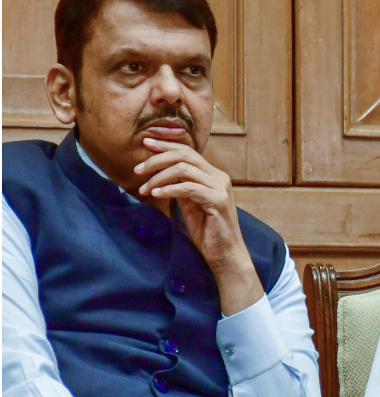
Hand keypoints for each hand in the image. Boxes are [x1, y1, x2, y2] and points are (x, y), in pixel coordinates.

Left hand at [134, 137, 262, 314]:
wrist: (225, 254)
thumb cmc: (208, 232)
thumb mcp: (190, 205)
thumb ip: (182, 188)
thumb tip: (162, 175)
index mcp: (214, 176)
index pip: (188, 152)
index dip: (166, 145)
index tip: (145, 142)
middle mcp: (219, 177)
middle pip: (185, 155)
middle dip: (158, 158)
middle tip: (137, 169)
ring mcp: (220, 188)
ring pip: (184, 169)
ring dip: (159, 177)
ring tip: (144, 189)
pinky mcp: (217, 201)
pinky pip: (188, 188)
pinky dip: (169, 189)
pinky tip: (156, 195)